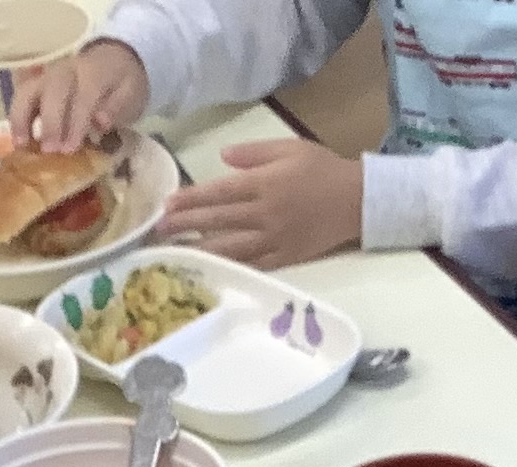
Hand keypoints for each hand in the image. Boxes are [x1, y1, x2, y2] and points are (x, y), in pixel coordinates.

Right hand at [7, 39, 147, 152]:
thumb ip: (117, 107)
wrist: (113, 60)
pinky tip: (18, 142)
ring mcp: (47, 76)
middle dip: (49, 122)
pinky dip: (17, 118)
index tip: (70, 149)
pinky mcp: (37, 85)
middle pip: (51, 91)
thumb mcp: (132, 94)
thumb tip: (100, 122)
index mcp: (93, 72)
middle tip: (48, 151)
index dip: (75, 124)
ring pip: (28, 90)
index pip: (82, 97)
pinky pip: (21, 98)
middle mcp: (66, 70)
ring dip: (21, 118)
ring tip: (21, 145)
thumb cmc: (122, 83)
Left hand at [158, 139, 361, 269]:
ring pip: (231, 247)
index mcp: (265, 183)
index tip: (167, 204)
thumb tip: (222, 158)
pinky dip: (230, 267)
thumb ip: (254, 152)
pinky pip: (252, 264)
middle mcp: (266, 213)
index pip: (219, 192)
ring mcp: (275, 238)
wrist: (358, 201)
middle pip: (218, 221)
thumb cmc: (323, 169)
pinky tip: (209, 269)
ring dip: (200, 250)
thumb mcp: (290, 148)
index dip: (191, 199)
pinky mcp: (285, 257)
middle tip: (158, 231)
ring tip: (174, 253)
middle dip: (185, 226)